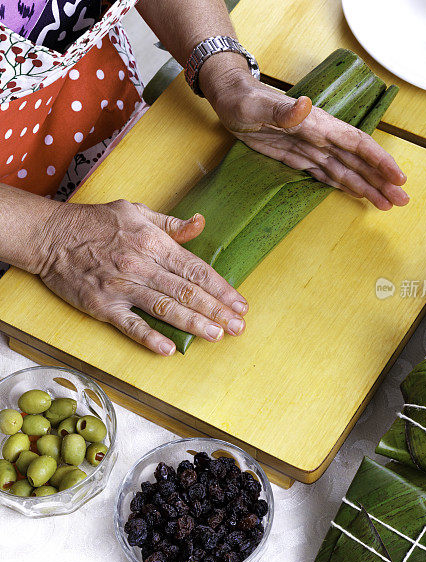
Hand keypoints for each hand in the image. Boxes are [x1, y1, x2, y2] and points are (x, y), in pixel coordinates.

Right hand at [37, 200, 247, 354]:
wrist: (50, 235)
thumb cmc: (95, 222)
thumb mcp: (136, 211)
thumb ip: (170, 224)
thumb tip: (199, 224)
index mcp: (153, 243)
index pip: (196, 269)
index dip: (221, 288)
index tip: (240, 303)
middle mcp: (141, 265)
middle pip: (187, 292)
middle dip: (217, 310)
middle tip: (239, 327)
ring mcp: (122, 286)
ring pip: (165, 308)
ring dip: (194, 323)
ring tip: (217, 335)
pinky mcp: (102, 305)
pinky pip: (130, 324)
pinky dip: (149, 337)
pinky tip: (168, 349)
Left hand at [201, 60, 409, 211]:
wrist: (230, 97)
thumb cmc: (242, 99)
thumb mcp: (257, 105)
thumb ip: (282, 109)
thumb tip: (306, 105)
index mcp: (318, 124)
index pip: (357, 143)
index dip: (379, 161)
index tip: (398, 178)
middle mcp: (321, 137)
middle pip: (358, 161)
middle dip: (381, 181)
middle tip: (401, 202)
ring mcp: (311, 148)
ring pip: (346, 170)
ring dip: (367, 187)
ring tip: (387, 205)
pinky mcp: (298, 156)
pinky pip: (327, 173)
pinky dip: (345, 185)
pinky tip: (358, 194)